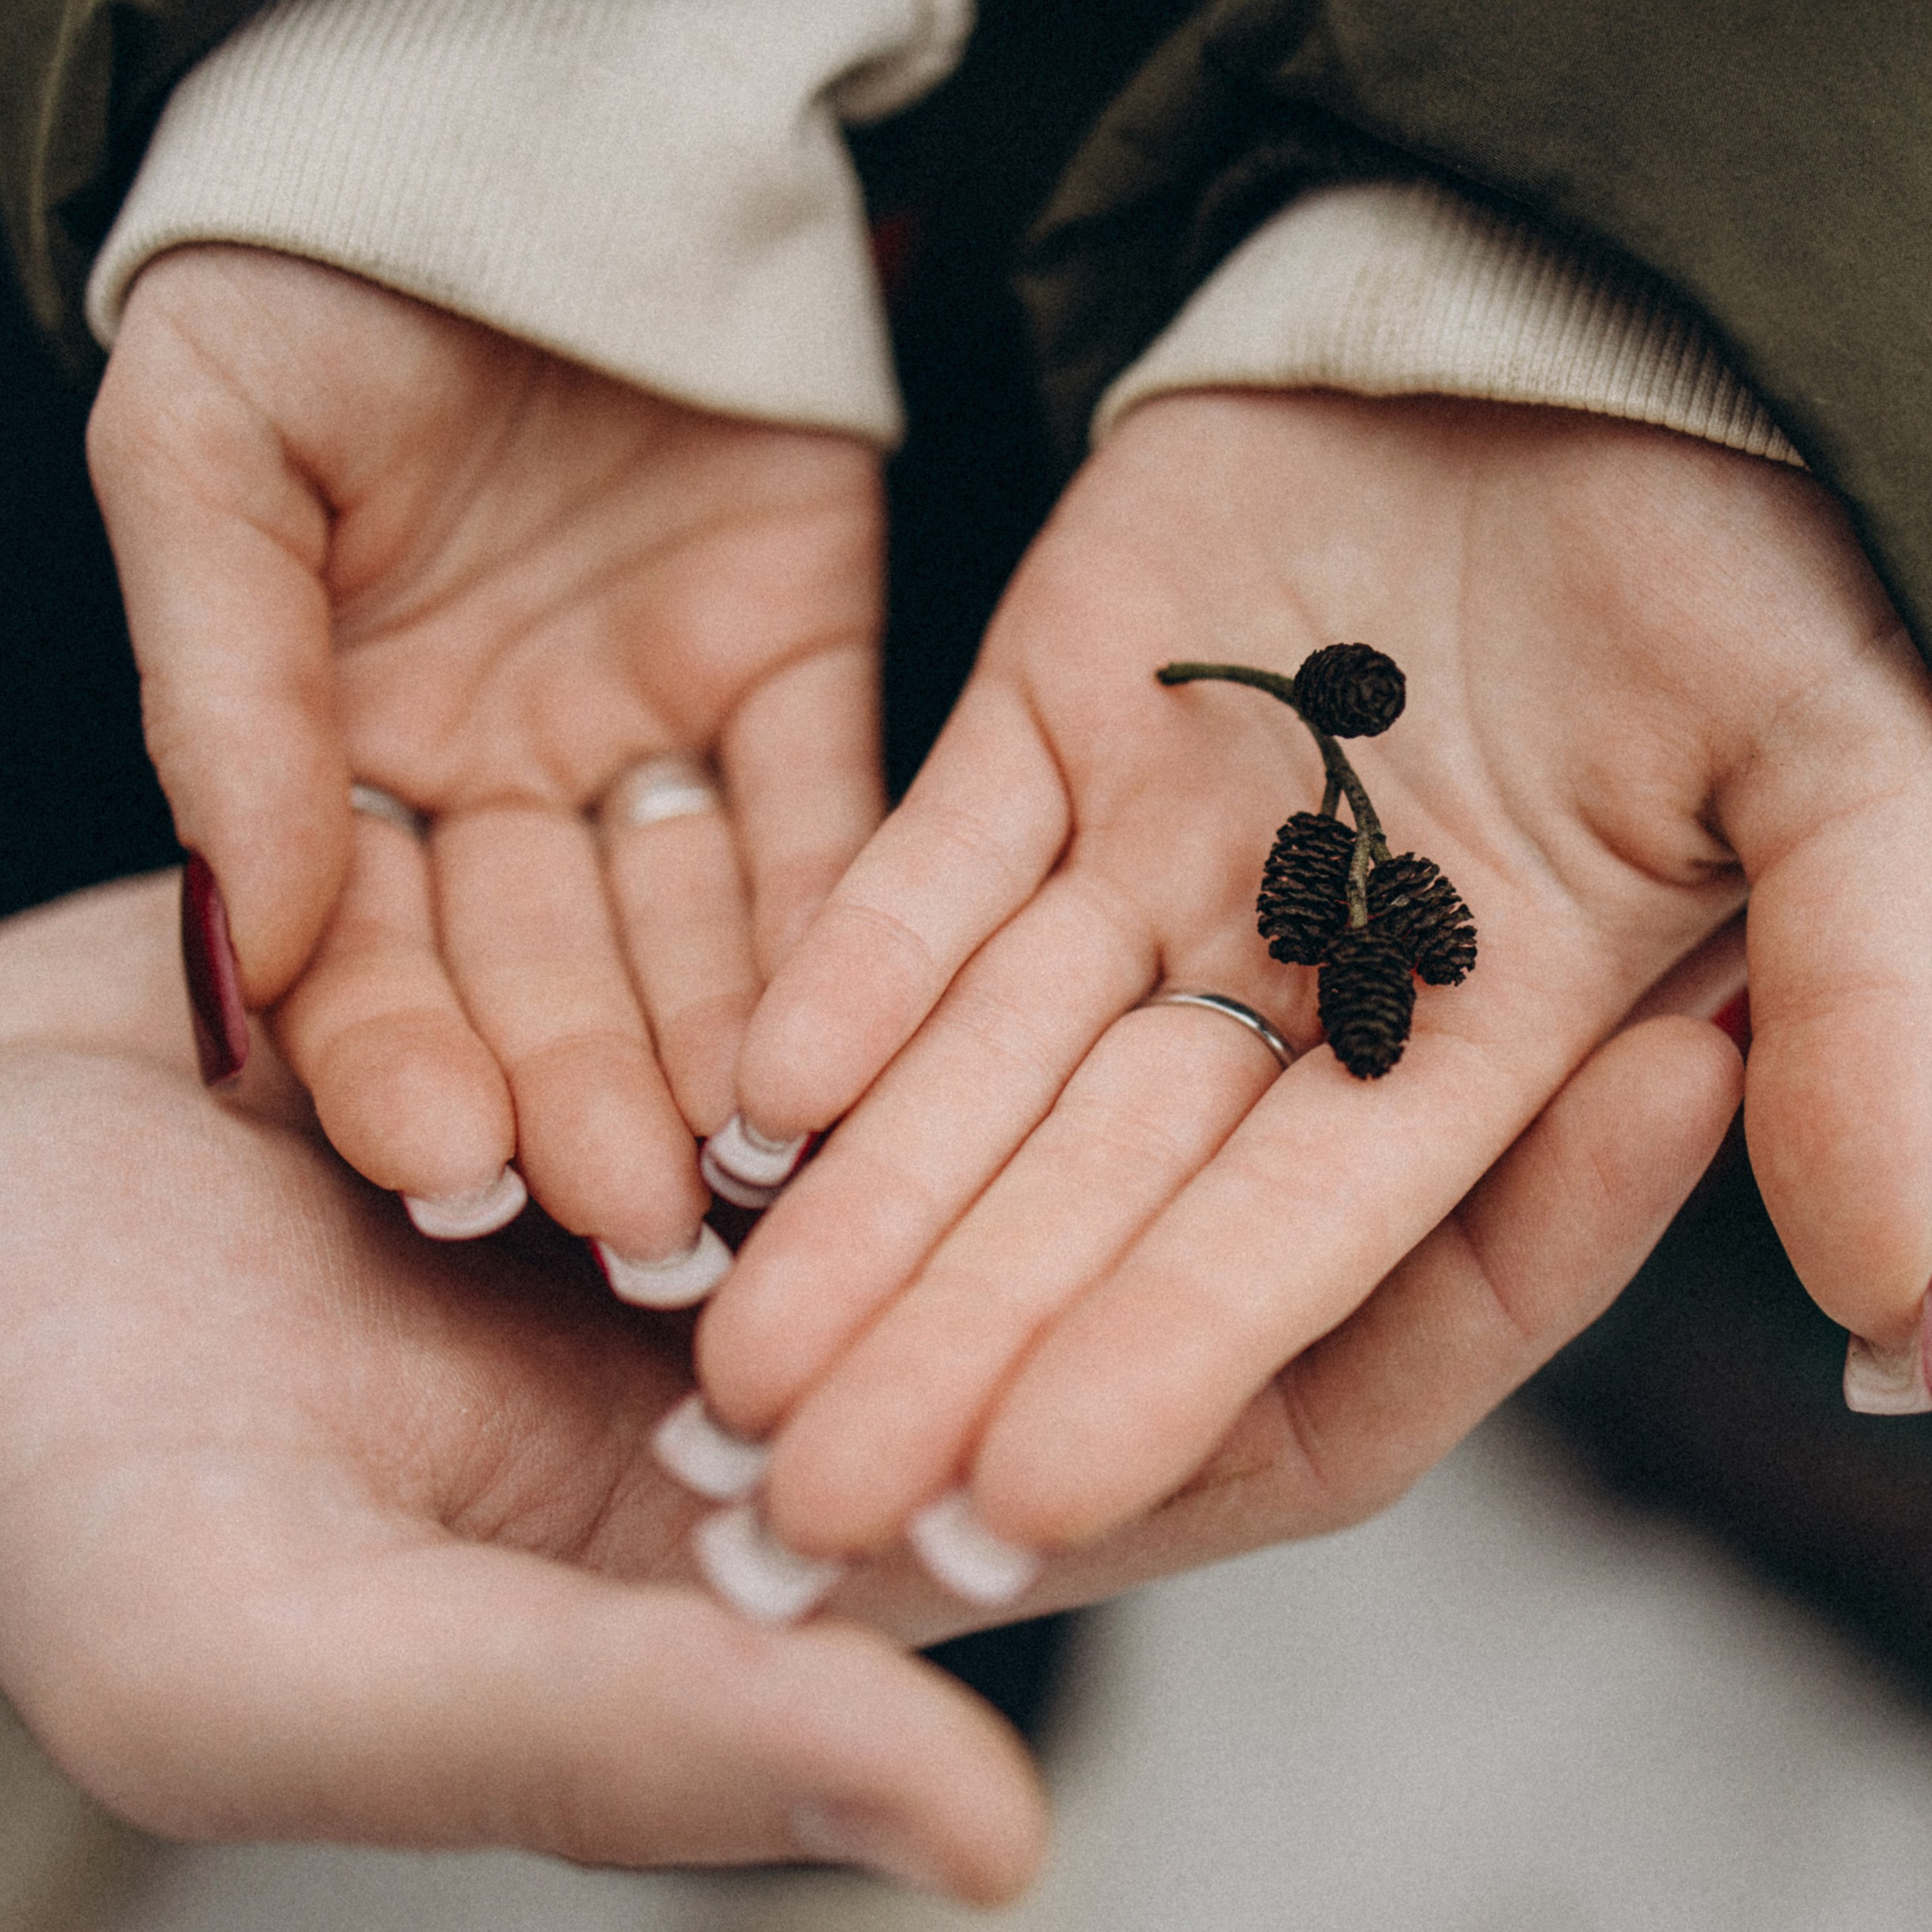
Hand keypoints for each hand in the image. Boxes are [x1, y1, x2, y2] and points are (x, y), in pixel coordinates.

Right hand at [0, 874, 1732, 1887]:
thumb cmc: (67, 1474)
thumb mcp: (317, 1648)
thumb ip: (648, 1739)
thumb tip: (991, 1840)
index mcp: (814, 1539)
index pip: (1207, 1452)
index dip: (1430, 1319)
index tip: (1640, 1122)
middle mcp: (843, 1349)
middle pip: (1192, 1235)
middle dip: (1416, 1094)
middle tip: (1649, 930)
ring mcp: (777, 1169)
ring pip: (1078, 1073)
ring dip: (1267, 954)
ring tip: (1467, 799)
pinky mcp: (693, 1015)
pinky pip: (924, 947)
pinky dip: (1057, 874)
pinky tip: (1214, 761)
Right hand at [87, 246, 883, 1269]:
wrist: (530, 144)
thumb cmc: (331, 285)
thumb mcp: (213, 455)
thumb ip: (228, 690)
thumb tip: (252, 933)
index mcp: (349, 742)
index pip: (373, 943)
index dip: (404, 1057)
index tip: (447, 1164)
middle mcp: (508, 771)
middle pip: (547, 970)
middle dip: (584, 1097)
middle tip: (630, 1221)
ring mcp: (659, 728)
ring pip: (692, 931)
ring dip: (719, 1055)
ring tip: (745, 1176)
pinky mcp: (800, 672)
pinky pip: (825, 821)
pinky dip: (838, 933)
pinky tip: (849, 1044)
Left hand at [694, 390, 1924, 1566]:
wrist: (1570, 321)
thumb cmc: (1741, 533)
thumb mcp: (1845, 758)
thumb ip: (1876, 1015)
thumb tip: (1923, 1328)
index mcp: (1470, 1025)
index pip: (1295, 1241)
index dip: (1159, 1366)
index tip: (1017, 1502)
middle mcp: (1290, 974)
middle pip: (1098, 1194)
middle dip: (956, 1341)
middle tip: (803, 1501)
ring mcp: (1152, 852)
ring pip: (984, 1067)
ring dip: (866, 1203)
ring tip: (726, 1351)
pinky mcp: (1043, 725)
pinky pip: (932, 870)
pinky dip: (850, 975)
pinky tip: (754, 1107)